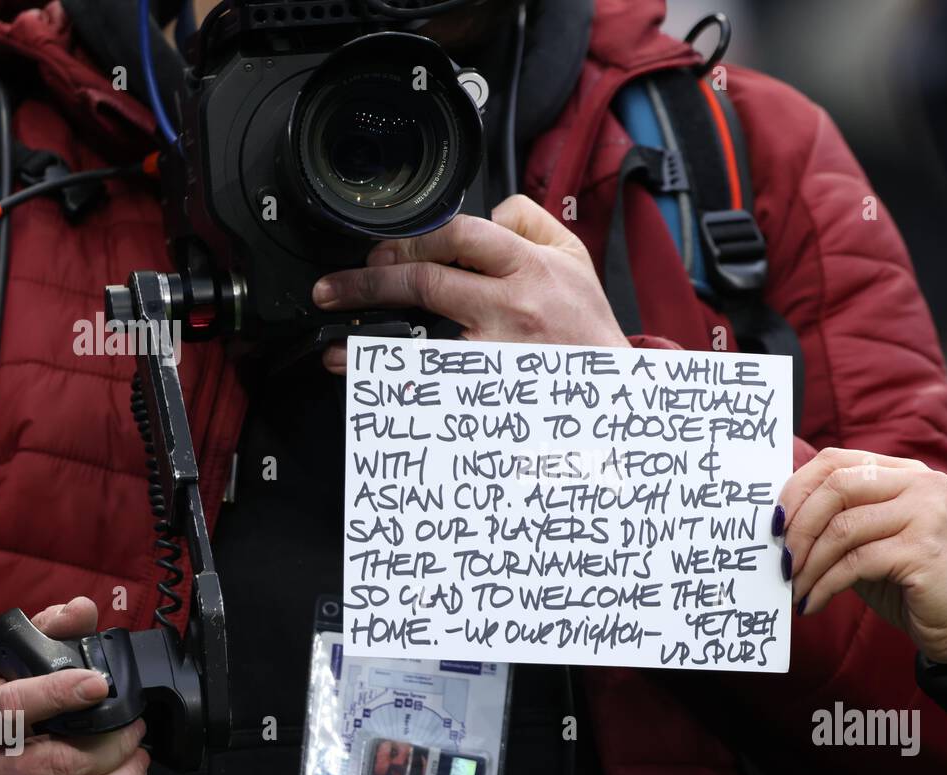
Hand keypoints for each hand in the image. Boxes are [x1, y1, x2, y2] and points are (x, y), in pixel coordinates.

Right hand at [0, 597, 150, 774]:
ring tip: (139, 763)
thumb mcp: (26, 668)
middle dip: (115, 747)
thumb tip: (81, 608)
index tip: (99, 683)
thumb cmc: (19, 719)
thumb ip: (53, 631)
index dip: (58, 694)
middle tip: (137, 732)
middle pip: (58, 766)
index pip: (13, 708)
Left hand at [312, 194, 629, 373]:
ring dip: (369, 339)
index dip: (411, 238)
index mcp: (528, 267)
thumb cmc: (588, 326)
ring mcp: (497, 352)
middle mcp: (510, 307)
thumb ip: (527, 221)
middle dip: (369, 280)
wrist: (612, 387)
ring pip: (420, 339)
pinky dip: (397, 381)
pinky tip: (368, 379)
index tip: (383, 248)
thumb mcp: (572, 256)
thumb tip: (482, 213)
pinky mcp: (490, 389)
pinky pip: (432, 381)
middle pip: (425, 283)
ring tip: (336, 340)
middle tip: (334, 287)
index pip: (458, 235)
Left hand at [778, 447, 946, 672]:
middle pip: (836, 487)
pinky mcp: (924, 550)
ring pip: (843, 528)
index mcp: (904, 472)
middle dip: (799, 527)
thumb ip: (837, 520)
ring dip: (809, 564)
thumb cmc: (909, 581)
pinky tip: (813, 602)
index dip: (796, 490)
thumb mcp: (869, 540)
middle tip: (782, 561)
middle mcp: (920, 484)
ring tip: (795, 589)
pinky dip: (825, 585)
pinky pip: (855, 563)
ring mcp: (926, 514)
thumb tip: (778, 520)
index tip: (774, 524)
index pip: (835, 462)